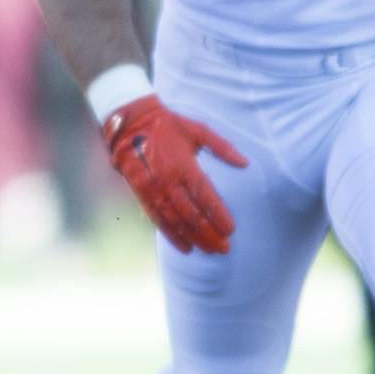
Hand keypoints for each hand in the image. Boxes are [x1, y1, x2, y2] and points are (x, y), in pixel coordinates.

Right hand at [103, 94, 247, 255]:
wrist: (129, 123)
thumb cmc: (168, 125)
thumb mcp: (198, 130)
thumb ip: (222, 147)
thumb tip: (245, 163)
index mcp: (184, 165)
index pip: (205, 197)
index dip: (218, 215)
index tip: (231, 230)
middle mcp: (167, 180)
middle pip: (191, 215)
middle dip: (209, 234)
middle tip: (224, 248)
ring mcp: (152, 189)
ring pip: (175, 220)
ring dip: (192, 238)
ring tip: (208, 250)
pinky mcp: (140, 193)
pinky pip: (157, 218)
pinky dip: (171, 234)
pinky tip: (184, 246)